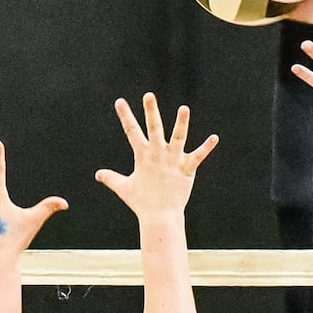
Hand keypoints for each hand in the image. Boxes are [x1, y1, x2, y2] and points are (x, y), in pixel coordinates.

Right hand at [96, 93, 218, 216]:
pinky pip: (198, 156)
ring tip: (184, 108)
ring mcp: (173, 161)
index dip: (125, 116)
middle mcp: (158, 155)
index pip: (131, 132)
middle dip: (150, 111)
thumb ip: (111, 178)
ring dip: (181, 123)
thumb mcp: (124, 188)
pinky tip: (214, 138)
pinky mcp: (187, 170)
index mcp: (143, 157)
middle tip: (148, 95)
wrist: (159, 216)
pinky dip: (206, 147)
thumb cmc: (141, 203)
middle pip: (154, 129)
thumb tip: (98, 174)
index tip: (120, 101)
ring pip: (178, 138)